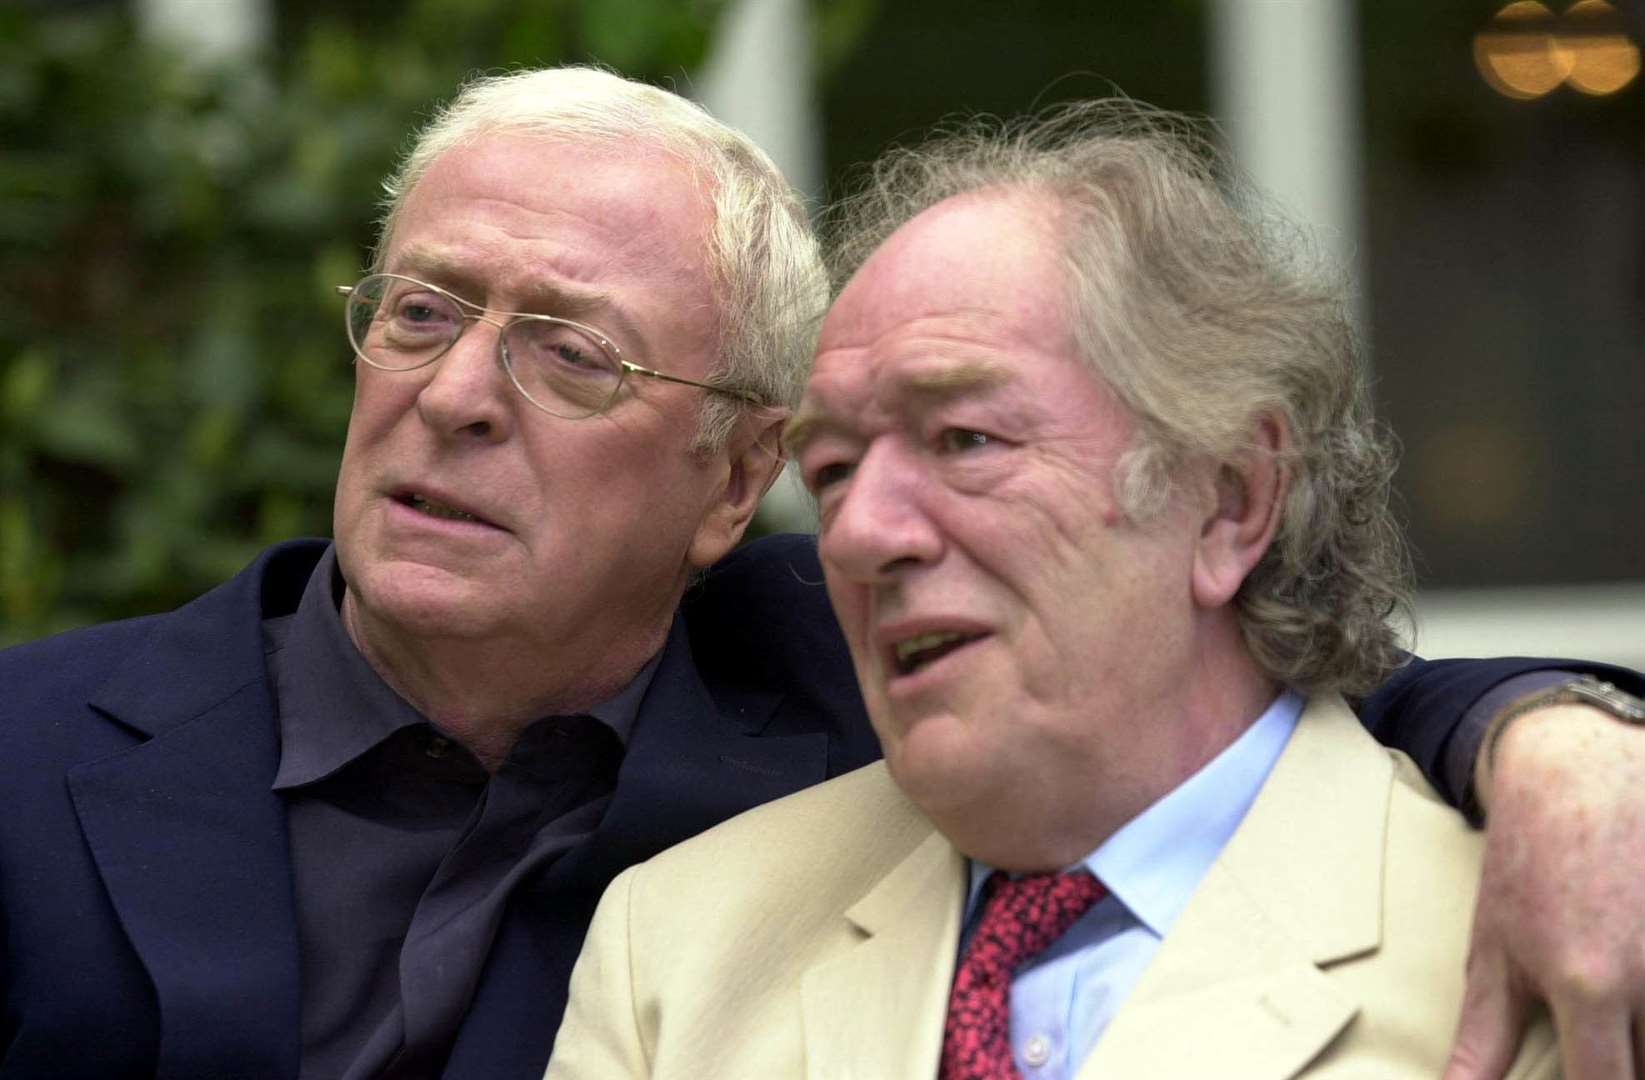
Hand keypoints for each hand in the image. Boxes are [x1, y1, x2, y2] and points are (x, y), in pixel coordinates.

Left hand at [1443, 703, 1644, 1079]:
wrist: (1581, 774)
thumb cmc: (1529, 862)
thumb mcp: (1493, 952)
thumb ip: (1482, 1040)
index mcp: (1591, 988)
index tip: (1574, 1074)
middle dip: (1623, 1063)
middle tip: (1591, 1043)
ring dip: (1643, 1035)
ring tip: (1614, 1018)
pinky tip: (1635, 991)